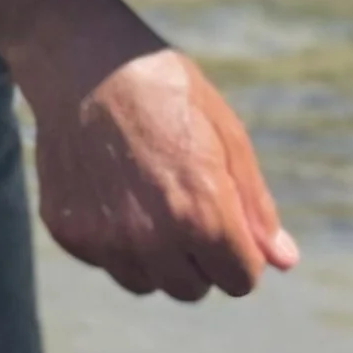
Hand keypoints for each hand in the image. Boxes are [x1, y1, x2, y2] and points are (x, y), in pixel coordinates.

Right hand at [0, 0, 297, 299]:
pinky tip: (112, 191)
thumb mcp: (227, 135)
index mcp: (202, 215)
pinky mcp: (68, 231)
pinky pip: (104, 260)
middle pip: (192, 289)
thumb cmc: (166, 92)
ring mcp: (104, 238)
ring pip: (147, 283)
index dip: (241, 252)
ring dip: (155, 256)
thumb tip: (284, 262)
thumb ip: (256, 207)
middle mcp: (151, 238)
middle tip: (186, 205)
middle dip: (199, 258)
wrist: (83, 63)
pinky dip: (113, 239)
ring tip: (149, 198)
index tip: (228, 220)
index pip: (240, 280)